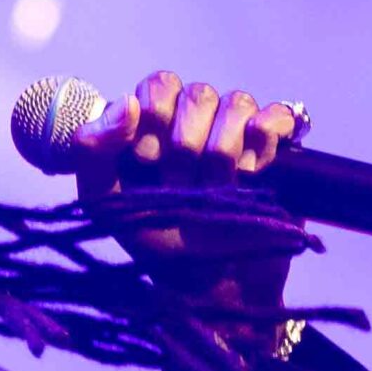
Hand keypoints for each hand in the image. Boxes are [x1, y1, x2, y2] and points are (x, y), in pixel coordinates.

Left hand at [70, 71, 304, 320]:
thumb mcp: (106, 204)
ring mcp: (238, 134)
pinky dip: (266, 138)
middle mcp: (196, 122)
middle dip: (186, 145)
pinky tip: (254, 169)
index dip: (154, 117)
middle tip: (182, 185)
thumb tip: (126, 104)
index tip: (147, 161)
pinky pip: (280, 117)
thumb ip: (92, 152)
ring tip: (219, 188)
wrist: (209, 285)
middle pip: (198, 94)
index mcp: (154, 126)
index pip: (159, 85)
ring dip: (224, 150)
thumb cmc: (155, 241)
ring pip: (238, 103)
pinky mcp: (276, 150)